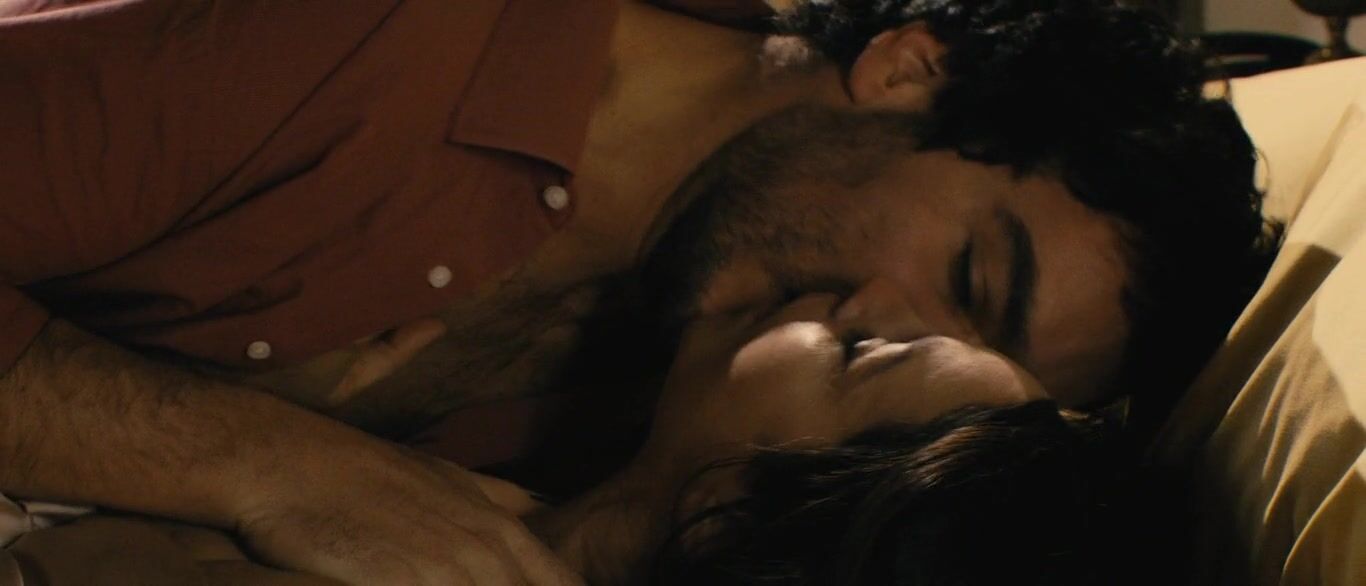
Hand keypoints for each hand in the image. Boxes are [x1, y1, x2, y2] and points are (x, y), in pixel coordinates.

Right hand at [235, 445, 581, 585]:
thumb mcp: (449, 475)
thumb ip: (500, 497)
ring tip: (437, 584)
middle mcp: (482, 550)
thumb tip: (543, 505)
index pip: (557, 580)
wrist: (293, 464)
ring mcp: (445, 571)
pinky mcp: (403, 583)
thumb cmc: (369, 471)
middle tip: (469, 584)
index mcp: (499, 526)